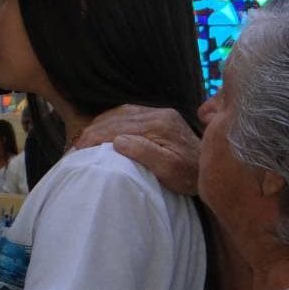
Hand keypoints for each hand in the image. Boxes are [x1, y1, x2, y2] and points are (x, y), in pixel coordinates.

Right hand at [77, 104, 199, 195]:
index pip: (119, 127)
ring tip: (84, 139)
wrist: (213, 170)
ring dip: (99, 124)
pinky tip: (102, 131)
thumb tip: (118, 141)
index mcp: (159, 124)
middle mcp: (158, 113)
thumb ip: (145, 153)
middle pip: (117, 117)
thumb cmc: (190, 176)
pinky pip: (127, 114)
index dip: (96, 137)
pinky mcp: (159, 117)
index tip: (78, 149)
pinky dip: (110, 121)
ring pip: (120, 113)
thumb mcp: (171, 170)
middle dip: (93, 130)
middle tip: (75, 145)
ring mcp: (158, 113)